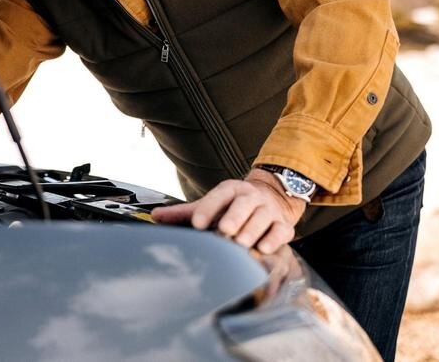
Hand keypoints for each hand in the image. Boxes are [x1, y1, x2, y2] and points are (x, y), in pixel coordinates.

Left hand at [150, 168, 304, 253]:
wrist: (271, 199)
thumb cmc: (233, 208)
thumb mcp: (210, 206)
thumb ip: (184, 213)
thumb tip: (154, 216)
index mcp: (231, 190)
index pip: (219, 195)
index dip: (208, 208)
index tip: (197, 223)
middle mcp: (251, 197)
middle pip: (244, 204)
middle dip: (235, 217)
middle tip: (225, 230)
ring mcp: (269, 210)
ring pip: (263, 217)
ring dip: (252, 230)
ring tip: (242, 242)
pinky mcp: (283, 225)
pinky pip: (281, 231)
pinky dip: (274, 239)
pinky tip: (263, 248)